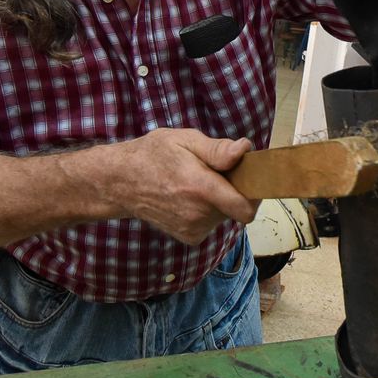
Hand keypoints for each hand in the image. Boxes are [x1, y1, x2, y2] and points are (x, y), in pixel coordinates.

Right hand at [103, 129, 257, 244]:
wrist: (122, 182)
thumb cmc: (153, 155)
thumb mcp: (185, 140)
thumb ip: (218, 149)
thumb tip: (245, 150)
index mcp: (201, 189)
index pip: (245, 208)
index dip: (255, 194)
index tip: (250, 177)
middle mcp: (198, 215)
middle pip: (237, 208)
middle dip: (234, 190)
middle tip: (215, 172)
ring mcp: (193, 229)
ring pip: (225, 215)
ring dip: (220, 200)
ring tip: (196, 183)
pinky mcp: (189, 237)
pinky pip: (213, 223)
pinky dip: (209, 211)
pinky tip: (189, 197)